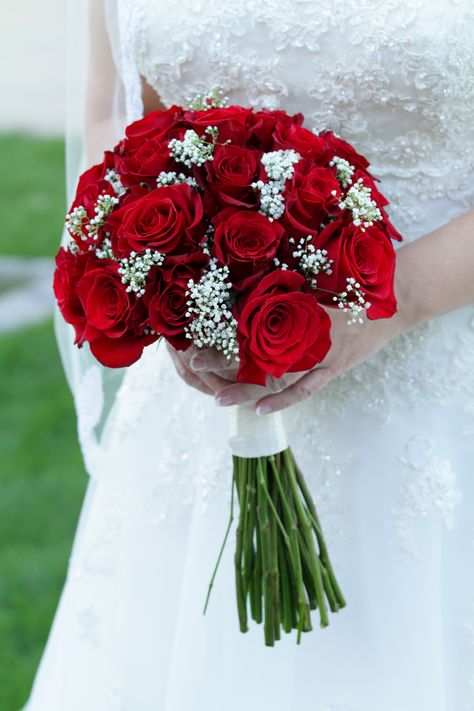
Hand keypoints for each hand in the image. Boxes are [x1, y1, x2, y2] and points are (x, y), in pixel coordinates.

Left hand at [169, 301, 408, 411]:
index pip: (251, 321)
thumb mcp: (318, 273)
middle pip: (257, 351)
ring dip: (246, 388)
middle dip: (224, 360)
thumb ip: (285, 282)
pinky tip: (260, 409)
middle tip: (194, 367)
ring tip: (217, 399)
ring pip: (277, 376)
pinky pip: (305, 388)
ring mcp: (321, 354)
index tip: (194, 332)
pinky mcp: (334, 367)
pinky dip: (282, 399)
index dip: (222, 328)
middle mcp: (306, 332)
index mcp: (298, 305)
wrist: (397, 295)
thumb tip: (245, 281)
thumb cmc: (354, 279)